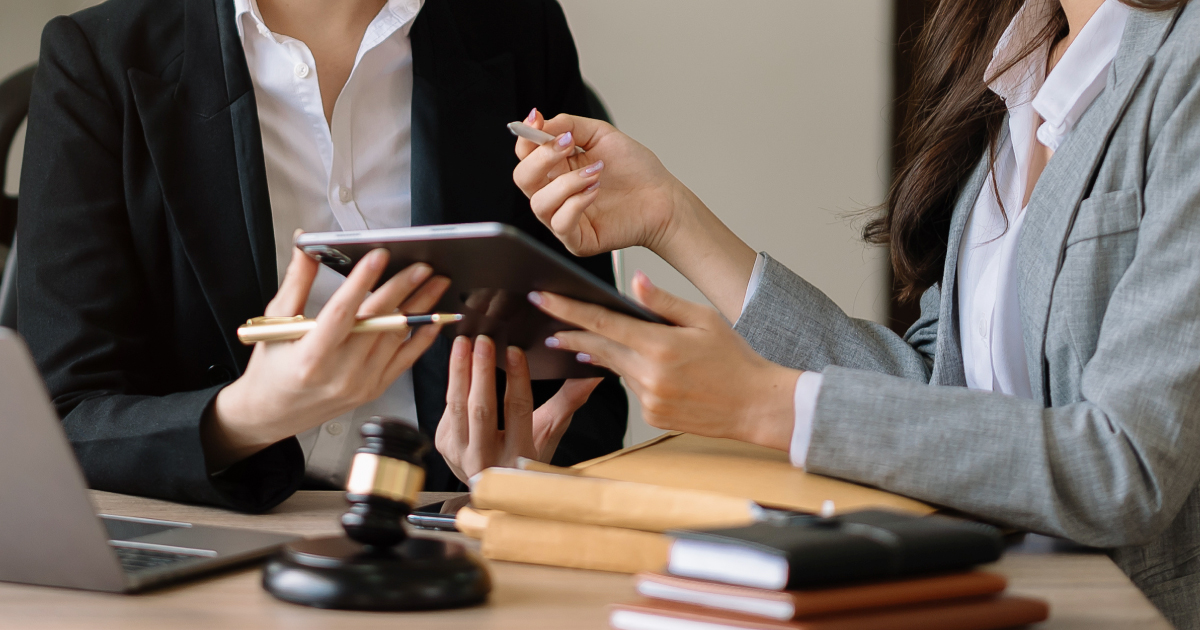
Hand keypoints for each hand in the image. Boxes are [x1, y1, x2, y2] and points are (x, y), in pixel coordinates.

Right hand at [204, 244, 450, 469]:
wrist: (272, 413)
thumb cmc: (272, 367)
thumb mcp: (275, 322)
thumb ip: (296, 282)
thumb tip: (306, 246)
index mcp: (310, 356)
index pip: (342, 313)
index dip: (362, 282)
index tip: (379, 256)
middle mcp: (338, 373)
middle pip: (377, 323)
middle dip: (403, 289)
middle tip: (421, 266)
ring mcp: (360, 384)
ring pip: (396, 338)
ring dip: (419, 308)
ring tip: (435, 284)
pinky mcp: (374, 389)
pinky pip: (404, 361)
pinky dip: (421, 338)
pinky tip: (432, 319)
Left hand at [434, 335, 600, 483]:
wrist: (495, 488)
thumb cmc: (526, 455)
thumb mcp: (550, 433)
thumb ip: (568, 401)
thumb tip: (594, 373)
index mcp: (519, 456)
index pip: (517, 411)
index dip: (516, 379)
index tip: (515, 351)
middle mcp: (487, 459)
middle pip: (482, 410)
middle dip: (481, 371)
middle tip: (484, 341)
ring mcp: (460, 454)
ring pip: (458, 408)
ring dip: (459, 372)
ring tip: (463, 343)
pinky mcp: (443, 445)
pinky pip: (448, 409)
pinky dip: (453, 382)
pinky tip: (458, 360)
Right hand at [513, 109, 758, 319]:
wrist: (662, 197)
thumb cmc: (636, 171)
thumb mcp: (602, 135)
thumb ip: (569, 124)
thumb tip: (541, 122)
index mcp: (558, 168)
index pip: (525, 155)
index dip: (527, 138)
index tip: (538, 121)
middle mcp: (556, 193)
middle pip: (523, 178)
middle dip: (542, 158)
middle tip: (568, 145)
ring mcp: (564, 217)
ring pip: (539, 203)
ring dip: (566, 183)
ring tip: (594, 173)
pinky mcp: (576, 239)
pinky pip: (560, 224)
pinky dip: (575, 204)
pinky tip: (594, 192)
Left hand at [529, 271, 799, 451]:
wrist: (756, 406)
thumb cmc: (736, 358)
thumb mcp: (704, 319)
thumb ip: (663, 302)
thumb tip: (634, 282)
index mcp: (660, 346)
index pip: (602, 322)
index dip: (568, 310)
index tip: (541, 299)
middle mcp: (649, 376)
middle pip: (598, 348)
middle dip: (571, 335)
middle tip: (547, 325)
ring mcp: (649, 400)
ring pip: (616, 369)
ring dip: (605, 354)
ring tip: (588, 340)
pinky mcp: (653, 416)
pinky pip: (632, 389)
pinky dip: (633, 375)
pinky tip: (645, 368)